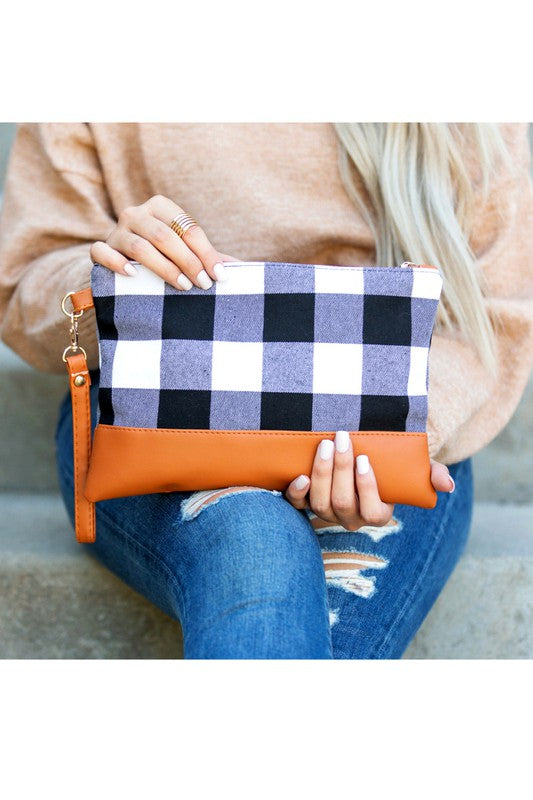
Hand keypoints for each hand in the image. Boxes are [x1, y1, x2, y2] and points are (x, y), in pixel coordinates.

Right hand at [90, 195, 238, 290]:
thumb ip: (208, 257)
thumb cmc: (163, 256)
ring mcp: (117, 230)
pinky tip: (132, 275)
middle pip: (165, 236)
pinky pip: (103, 252)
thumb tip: (240, 269)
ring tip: (183, 287)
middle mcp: (136, 213)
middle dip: (188, 261)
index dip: (206, 252)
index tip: (220, 275)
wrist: (123, 259)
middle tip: (203, 284)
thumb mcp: (186, 252)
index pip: (188, 228)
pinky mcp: (103, 248)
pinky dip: (117, 263)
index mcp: (160, 206)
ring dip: (164, 268)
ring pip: (140, 246)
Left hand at [284, 431, 454, 531]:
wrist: (361, 460)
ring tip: (326, 445)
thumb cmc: (389, 467)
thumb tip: (447, 484)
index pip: (372, 510)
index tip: (364, 459)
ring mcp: (327, 513)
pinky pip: (298, 505)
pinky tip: (300, 475)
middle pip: (342, 502)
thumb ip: (430, 475)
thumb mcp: (412, 469)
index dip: (366, 486)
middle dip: (341, 470)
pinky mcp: (307, 502)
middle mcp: (351, 519)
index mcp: (377, 515)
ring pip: (320, 503)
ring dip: (322, 473)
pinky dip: (297, 492)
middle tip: (342, 438)